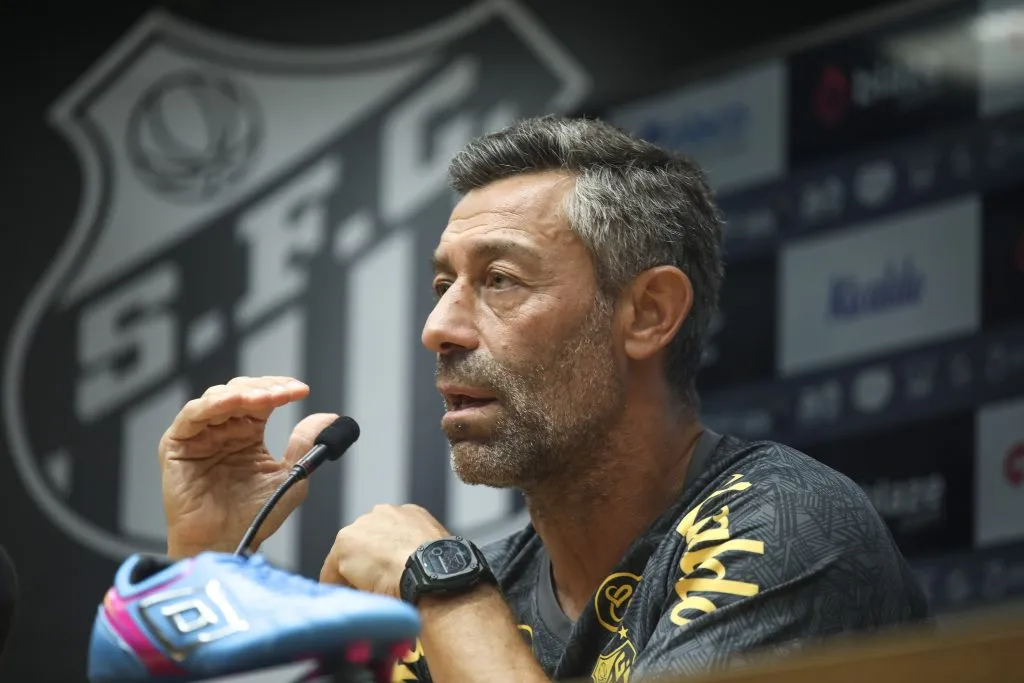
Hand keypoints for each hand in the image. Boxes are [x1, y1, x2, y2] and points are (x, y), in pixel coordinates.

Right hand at [159, 376, 337, 558]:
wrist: (226, 544)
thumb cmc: (254, 518)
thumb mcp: (292, 476)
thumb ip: (305, 444)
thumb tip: (330, 418)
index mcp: (246, 433)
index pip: (262, 398)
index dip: (281, 389)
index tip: (301, 390)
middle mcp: (222, 430)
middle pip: (240, 391)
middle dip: (265, 388)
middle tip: (286, 391)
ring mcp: (198, 435)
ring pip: (217, 397)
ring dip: (243, 392)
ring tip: (266, 398)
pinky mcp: (176, 445)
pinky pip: (192, 415)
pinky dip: (213, 404)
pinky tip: (235, 402)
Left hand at [319, 504, 448, 598]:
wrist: (432, 574)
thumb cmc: (440, 573)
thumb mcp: (433, 557)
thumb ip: (417, 555)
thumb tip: (410, 575)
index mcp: (410, 515)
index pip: (387, 536)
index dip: (385, 559)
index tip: (387, 578)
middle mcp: (384, 513)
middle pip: (365, 543)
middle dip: (367, 565)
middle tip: (375, 590)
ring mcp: (363, 526)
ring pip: (349, 557)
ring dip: (353, 576)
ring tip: (365, 599)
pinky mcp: (344, 544)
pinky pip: (333, 573)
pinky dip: (339, 589)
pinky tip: (352, 602)